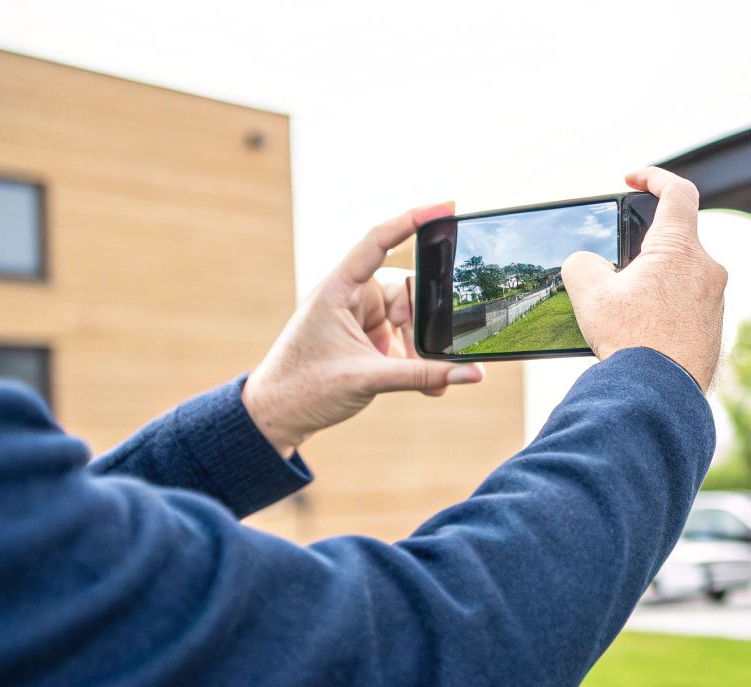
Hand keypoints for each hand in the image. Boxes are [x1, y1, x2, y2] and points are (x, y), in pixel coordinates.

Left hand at [242, 202, 485, 455]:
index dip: (412, 220)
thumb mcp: (368, 379)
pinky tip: (429, 384)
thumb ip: (423, 374)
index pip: (378, 242)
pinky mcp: (368, 339)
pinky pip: (405, 339)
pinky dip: (417, 360)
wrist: (278, 415)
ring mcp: (360, 318)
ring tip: (428, 380)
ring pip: (411, 317)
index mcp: (337, 290)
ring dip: (420, 348)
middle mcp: (350, 297)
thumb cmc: (304, 388)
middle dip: (422, 323)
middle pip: (406, 289)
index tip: (446, 206)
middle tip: (424, 354)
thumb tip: (473, 374)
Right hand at [562, 167, 726, 390]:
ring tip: (626, 307)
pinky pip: (689, 304)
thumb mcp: (588, 292)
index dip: (654, 177)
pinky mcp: (714, 327)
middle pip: (675, 239)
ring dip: (655, 281)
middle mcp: (707, 268)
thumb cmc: (630, 341)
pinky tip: (643, 329)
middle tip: (617, 268)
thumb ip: (582, 262)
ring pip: (682, 274)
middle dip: (644, 247)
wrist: (660, 396)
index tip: (633, 180)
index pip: (678, 192)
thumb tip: (588, 264)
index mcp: (679, 248)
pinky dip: (667, 307)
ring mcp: (715, 300)